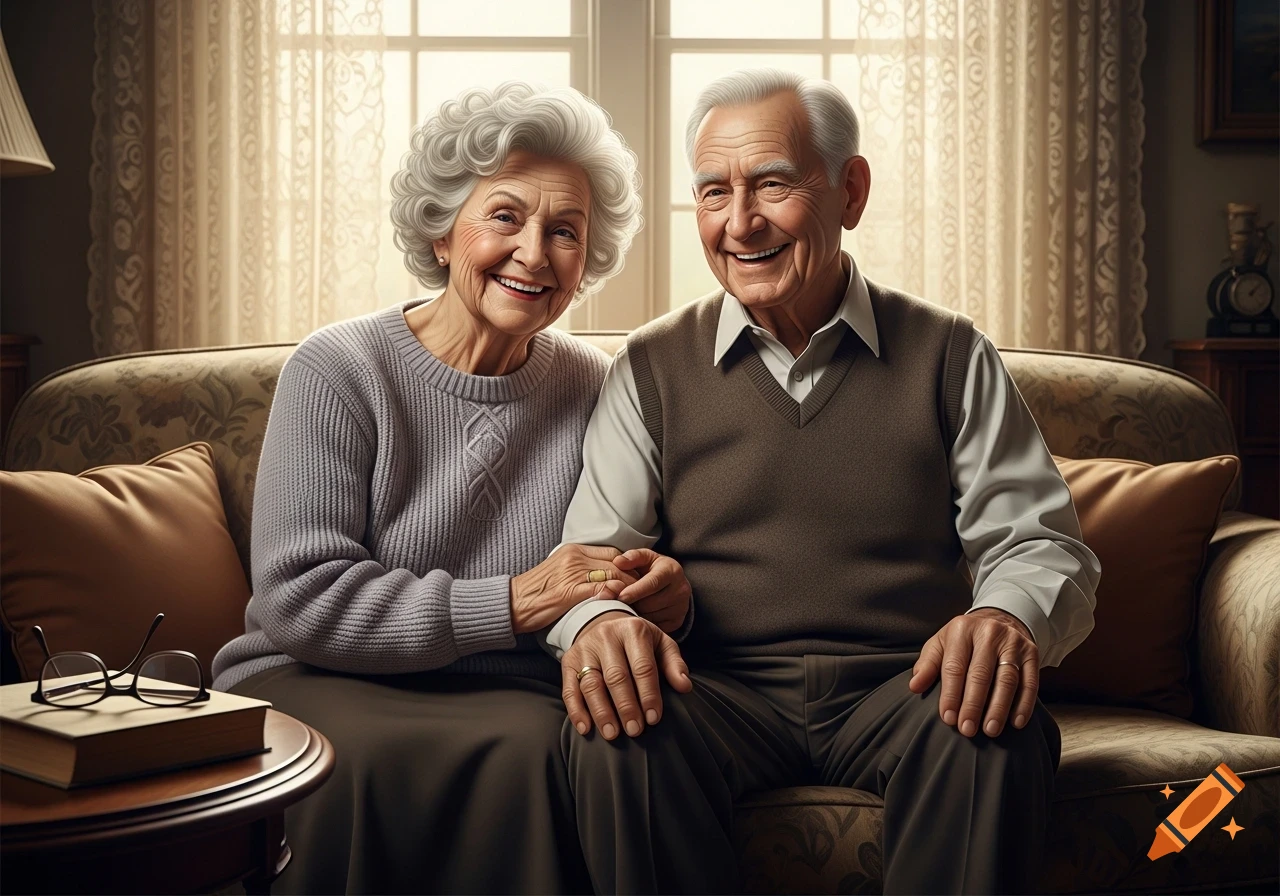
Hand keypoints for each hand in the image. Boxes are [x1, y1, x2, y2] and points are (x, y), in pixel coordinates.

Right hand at [509, 544, 638, 633]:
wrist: (512, 603)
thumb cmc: (535, 593)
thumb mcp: (560, 573)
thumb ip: (582, 571)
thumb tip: (605, 579)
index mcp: (572, 550)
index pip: (611, 552)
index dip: (627, 565)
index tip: (636, 578)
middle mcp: (574, 557)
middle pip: (616, 562)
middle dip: (633, 576)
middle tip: (644, 591)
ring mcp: (571, 573)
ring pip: (612, 574)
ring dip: (628, 587)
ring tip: (638, 600)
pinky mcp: (569, 591)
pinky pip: (600, 588)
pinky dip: (614, 594)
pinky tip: (621, 602)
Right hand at [561, 612, 691, 740]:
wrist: (604, 624)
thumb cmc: (638, 642)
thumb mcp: (661, 644)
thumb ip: (674, 664)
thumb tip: (685, 686)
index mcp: (633, 630)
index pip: (642, 667)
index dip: (649, 694)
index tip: (654, 718)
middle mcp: (606, 636)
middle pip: (616, 677)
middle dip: (626, 707)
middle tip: (635, 731)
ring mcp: (585, 648)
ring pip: (591, 684)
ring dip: (602, 712)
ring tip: (612, 734)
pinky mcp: (568, 661)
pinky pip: (570, 688)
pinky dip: (576, 710)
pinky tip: (585, 728)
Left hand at [611, 548, 691, 632]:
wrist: (673, 582)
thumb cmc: (654, 569)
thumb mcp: (645, 558)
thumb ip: (632, 557)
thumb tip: (618, 562)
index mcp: (672, 570)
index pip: (652, 583)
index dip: (635, 591)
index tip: (620, 596)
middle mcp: (681, 589)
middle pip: (650, 603)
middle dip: (633, 603)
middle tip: (620, 601)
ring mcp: (681, 607)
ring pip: (652, 617)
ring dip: (637, 614)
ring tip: (630, 606)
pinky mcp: (678, 621)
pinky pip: (656, 627)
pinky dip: (645, 623)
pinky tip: (640, 614)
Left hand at [907, 607, 1038, 738]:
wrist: (998, 621)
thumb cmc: (963, 640)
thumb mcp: (941, 644)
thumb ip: (927, 665)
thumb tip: (915, 686)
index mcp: (962, 629)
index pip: (955, 666)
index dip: (951, 694)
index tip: (949, 718)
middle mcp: (989, 633)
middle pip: (981, 674)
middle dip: (973, 705)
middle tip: (967, 730)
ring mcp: (1013, 642)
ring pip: (1007, 679)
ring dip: (998, 708)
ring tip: (990, 730)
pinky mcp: (1032, 652)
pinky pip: (1030, 681)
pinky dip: (1024, 704)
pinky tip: (1016, 722)